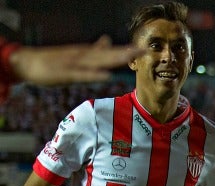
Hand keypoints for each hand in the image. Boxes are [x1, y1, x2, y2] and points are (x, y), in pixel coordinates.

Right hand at [11, 35, 143, 85]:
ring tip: (131, 56)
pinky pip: (82, 75)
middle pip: (108, 54)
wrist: (26, 62)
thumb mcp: (76, 54)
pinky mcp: (65, 73)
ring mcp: (74, 63)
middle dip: (126, 52)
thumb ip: (93, 49)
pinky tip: (107, 75)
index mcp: (86, 53)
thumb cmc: (52, 60)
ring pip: (98, 61)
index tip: (144, 48)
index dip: (127, 50)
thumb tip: (108, 40)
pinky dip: (95, 74)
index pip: (110, 51)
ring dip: (114, 58)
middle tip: (145, 49)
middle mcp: (83, 56)